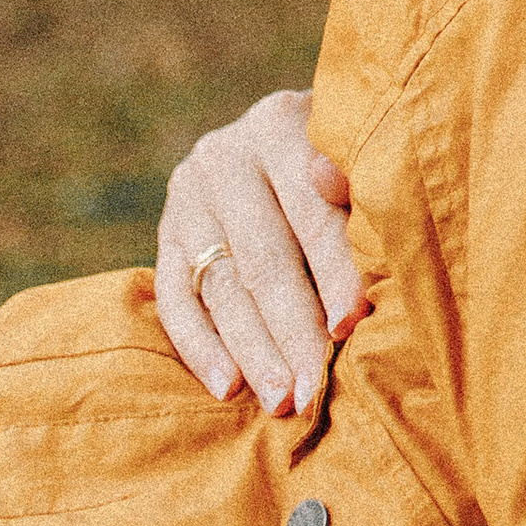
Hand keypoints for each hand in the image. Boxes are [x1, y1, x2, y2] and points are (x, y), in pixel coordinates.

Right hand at [155, 90, 367, 411]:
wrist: (290, 139)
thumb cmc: (351, 156)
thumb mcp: (361, 152)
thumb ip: (354, 179)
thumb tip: (332, 182)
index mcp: (282, 125)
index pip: (310, 212)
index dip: (334, 270)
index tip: (351, 324)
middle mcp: (225, 156)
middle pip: (262, 258)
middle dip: (292, 330)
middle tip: (313, 390)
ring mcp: (187, 196)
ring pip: (219, 286)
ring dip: (252, 351)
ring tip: (281, 400)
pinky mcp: (165, 233)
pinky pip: (175, 299)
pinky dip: (200, 347)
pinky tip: (227, 388)